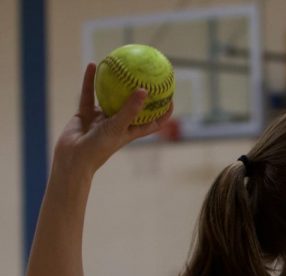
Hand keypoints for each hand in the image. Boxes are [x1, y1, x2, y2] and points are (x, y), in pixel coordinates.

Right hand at [53, 63, 172, 174]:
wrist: (73, 158)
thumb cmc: (99, 147)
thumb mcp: (118, 127)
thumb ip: (130, 109)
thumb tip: (144, 90)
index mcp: (131, 131)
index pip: (153, 122)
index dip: (164, 112)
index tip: (171, 97)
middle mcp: (119, 123)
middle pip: (134, 106)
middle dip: (141, 93)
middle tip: (148, 74)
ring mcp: (102, 118)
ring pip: (110, 97)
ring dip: (115, 83)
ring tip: (121, 65)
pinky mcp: (86, 114)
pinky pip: (89, 93)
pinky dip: (90, 80)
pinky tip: (93, 65)